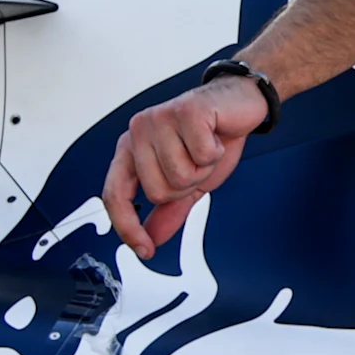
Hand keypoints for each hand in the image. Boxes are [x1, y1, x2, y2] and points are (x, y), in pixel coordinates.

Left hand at [102, 76, 270, 255]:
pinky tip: (215, 137)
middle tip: (197, 163)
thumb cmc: (211, 136)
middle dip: (187, 186)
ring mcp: (159, 118)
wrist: (240, 104)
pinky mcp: (185, 110)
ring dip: (203, 168)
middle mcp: (138, 131)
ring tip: (206, 148)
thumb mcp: (188, 183)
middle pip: (157, 191)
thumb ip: (167, 210)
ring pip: (179, 175)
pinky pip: (200, 154)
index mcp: (131, 149)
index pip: (115, 194)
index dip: (128, 226)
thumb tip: (151, 239)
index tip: (145, 249)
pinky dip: (215, 152)